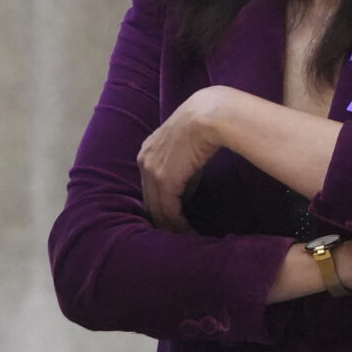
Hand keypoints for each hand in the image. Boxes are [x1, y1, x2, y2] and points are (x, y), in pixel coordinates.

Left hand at [137, 87, 232, 231]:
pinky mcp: (164, 179)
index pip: (149, 186)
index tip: (171, 219)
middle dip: (162, 219)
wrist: (208, 115)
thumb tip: (184, 189)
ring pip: (157, 207)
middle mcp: (144, 161)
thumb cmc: (204, 126)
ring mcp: (152, 171)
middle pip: (149, 199)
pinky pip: (167, 209)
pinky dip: (177, 223)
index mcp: (147, 152)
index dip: (160, 204)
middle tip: (176, 235)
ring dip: (170, 225)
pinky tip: (187, 232)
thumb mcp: (185, 147)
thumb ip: (180, 166)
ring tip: (184, 237)